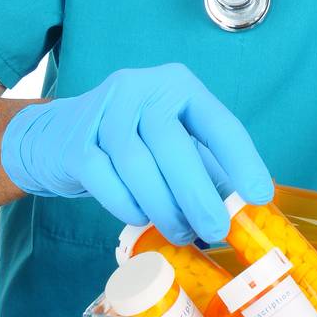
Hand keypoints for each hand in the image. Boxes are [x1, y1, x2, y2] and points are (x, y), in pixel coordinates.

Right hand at [0, 62, 273, 243]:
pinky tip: (140, 218)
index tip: (259, 196)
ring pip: (138, 163)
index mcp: (177, 85)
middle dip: (197, 193)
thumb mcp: (173, 143)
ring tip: (180, 231)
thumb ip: (206, 167)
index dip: (242, 162)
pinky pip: (105, 179)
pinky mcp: (76, 140)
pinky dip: (127, 205)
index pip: (218, 123)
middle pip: (173, 144)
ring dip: (163, 205)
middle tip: (216, 229)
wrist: (57, 136)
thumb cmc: (131, 144)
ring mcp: (104, 110)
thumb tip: (243, 210)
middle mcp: (141, 87)